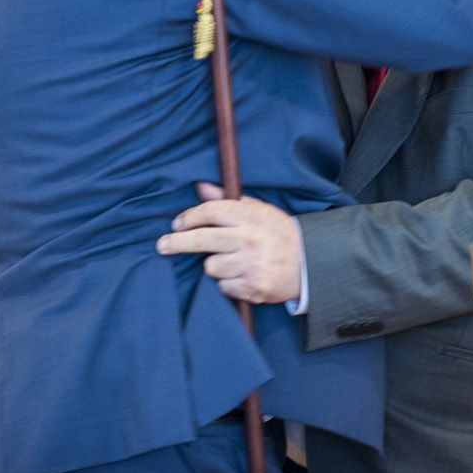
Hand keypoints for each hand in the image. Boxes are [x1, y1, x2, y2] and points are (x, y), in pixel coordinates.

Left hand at [155, 182, 302, 303]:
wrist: (310, 263)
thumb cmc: (279, 233)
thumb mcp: (259, 210)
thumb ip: (228, 200)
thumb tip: (200, 186)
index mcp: (250, 216)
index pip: (210, 212)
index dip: (188, 217)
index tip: (177, 224)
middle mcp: (249, 239)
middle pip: (201, 240)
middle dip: (177, 243)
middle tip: (162, 245)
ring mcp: (251, 264)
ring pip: (210, 266)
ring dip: (214, 265)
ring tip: (229, 261)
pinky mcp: (253, 287)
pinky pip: (223, 286)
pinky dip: (227, 283)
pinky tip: (240, 276)